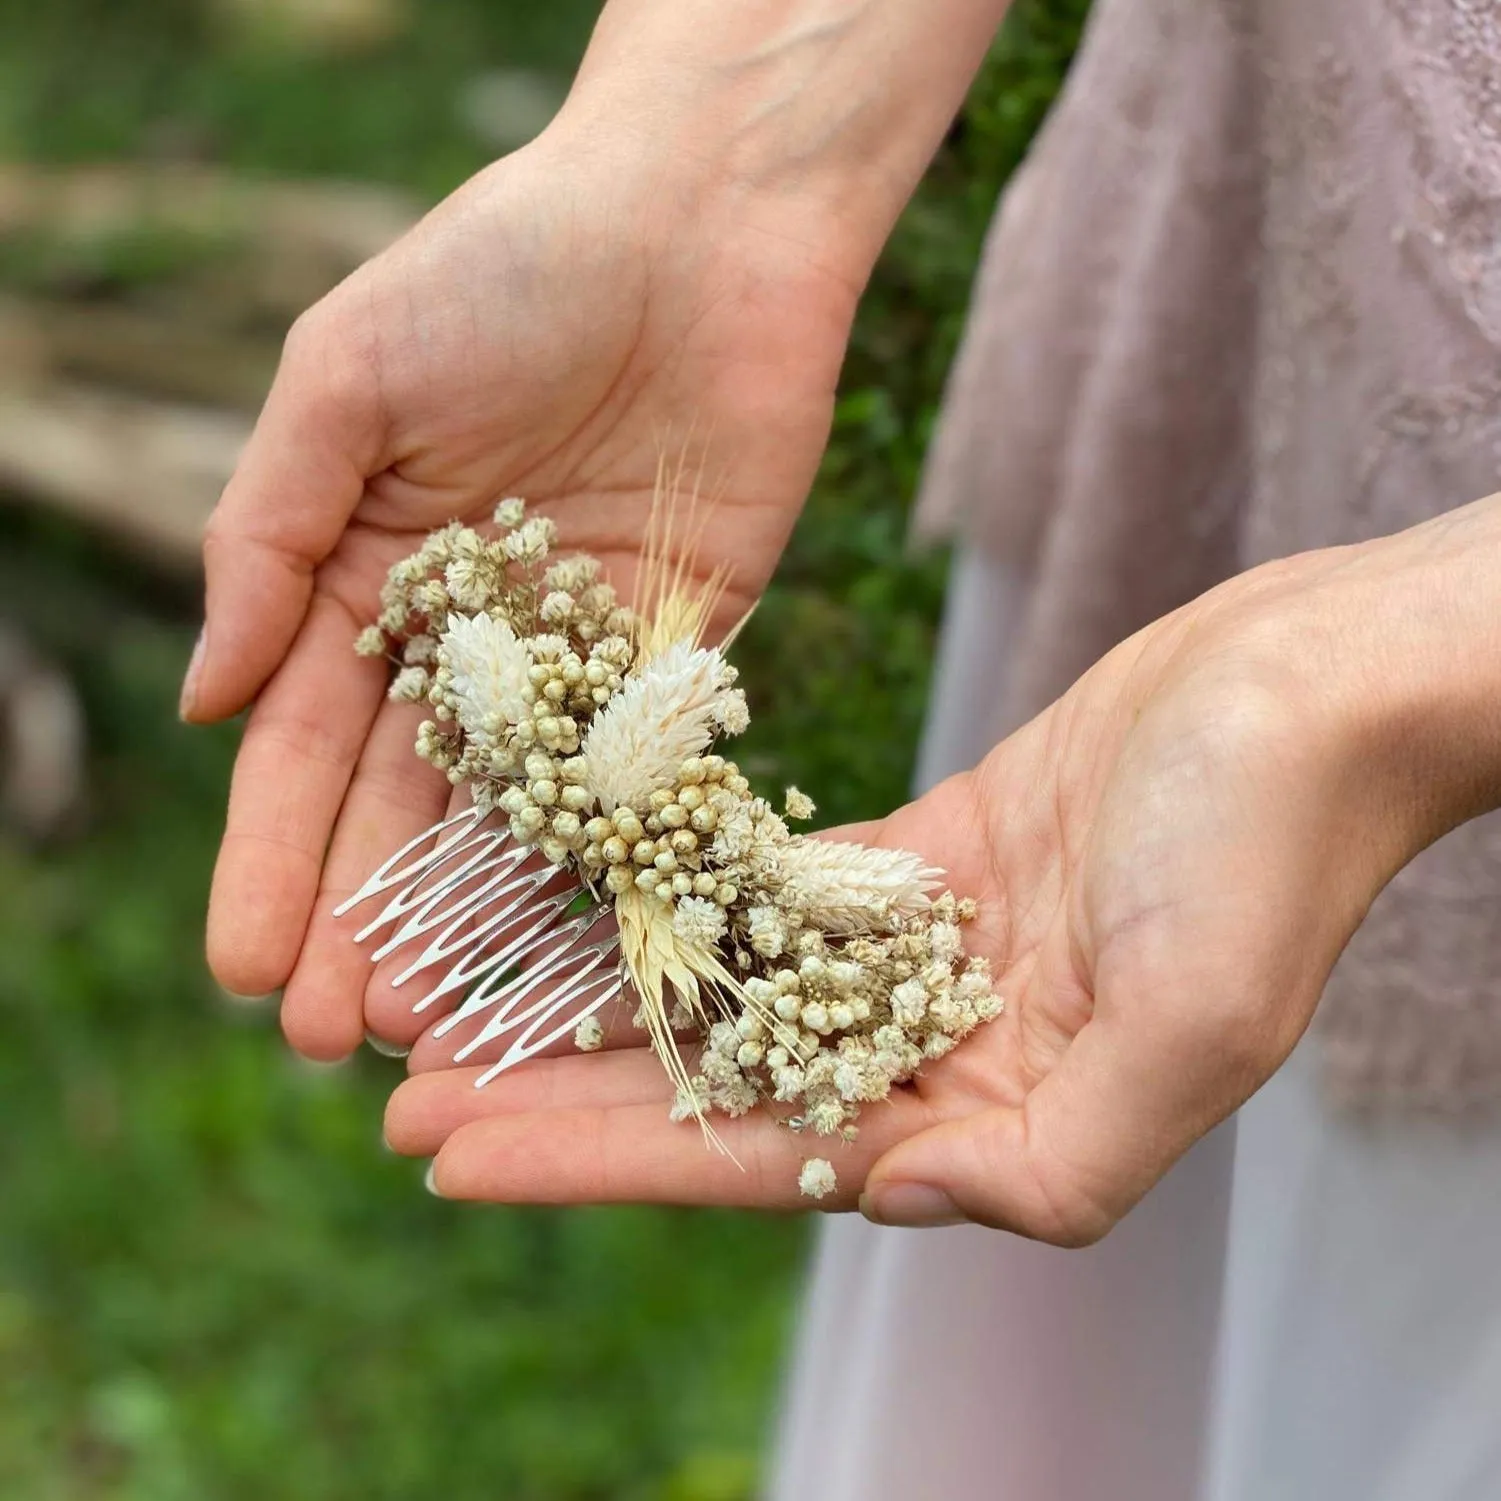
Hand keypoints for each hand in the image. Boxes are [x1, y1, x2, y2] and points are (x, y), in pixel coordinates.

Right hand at [187, 122, 861, 1058]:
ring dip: (474, 922)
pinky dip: (606, 864)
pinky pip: (640, 780)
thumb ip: (268, 537)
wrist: (700, 228)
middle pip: (406, 806)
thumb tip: (201, 699)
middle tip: (333, 1042)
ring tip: (433, 1028)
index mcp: (368, 578)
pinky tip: (573, 950)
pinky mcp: (684, 657)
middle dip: (364, 920)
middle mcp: (468, 638)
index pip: (306, 745)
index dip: (275, 858)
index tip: (250, 968)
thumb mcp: (345, 381)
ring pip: (517, 819)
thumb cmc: (503, 272)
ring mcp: (578, 659)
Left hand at [382, 508, 1500, 1242]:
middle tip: (405, 1091)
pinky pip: (776, 891)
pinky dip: (682, 900)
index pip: (757, 1156)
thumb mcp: (1195, 1027)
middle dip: (560, 1093)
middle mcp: (952, 1050)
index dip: (596, 1160)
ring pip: (728, 988)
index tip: (453, 1152)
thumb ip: (1058, 1158)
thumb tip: (891, 1198)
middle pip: (713, 1084)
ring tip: (464, 1001)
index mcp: (1000, 1118)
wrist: (1312, 689)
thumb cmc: (1272, 847)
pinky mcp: (931, 856)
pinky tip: (590, 898)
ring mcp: (932, 952)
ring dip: (601, 997)